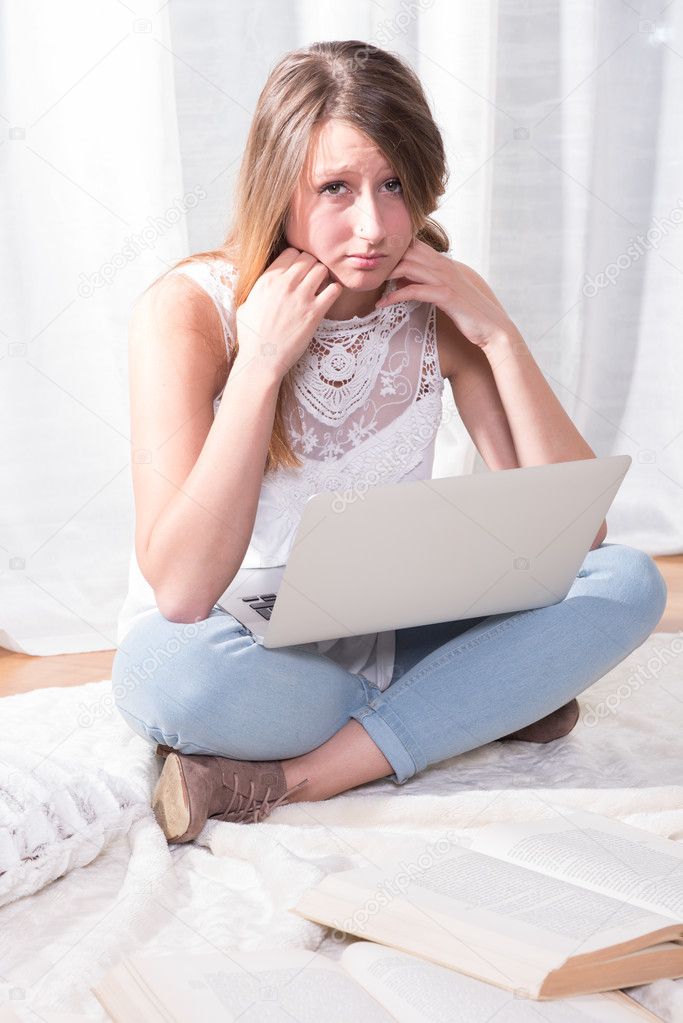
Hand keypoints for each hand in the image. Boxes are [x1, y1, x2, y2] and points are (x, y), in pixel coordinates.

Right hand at [234, 248, 342, 381]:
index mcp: (267, 279)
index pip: (291, 252)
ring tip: (320, 287)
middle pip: (308, 258)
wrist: (261, 359)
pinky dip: (334, 291)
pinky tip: (328, 298)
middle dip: (312, 266)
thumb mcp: (245, 305)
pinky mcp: (314, 313)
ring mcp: (301, 297)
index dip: (297, 260)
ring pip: (322, 269)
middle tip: (312, 279)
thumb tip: (262, 283)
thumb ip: (257, 290)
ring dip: (323, 276)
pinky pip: (334, 290)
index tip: (298, 271)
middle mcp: (285, 284)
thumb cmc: (251, 336)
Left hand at [376, 238, 515, 348]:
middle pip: (407, 250)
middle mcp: (444, 265)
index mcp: (444, 262)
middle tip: (366, 273)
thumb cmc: (468, 312)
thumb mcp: (445, 292)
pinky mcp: (445, 295)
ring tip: (370, 285)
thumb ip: (426, 282)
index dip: (394, 249)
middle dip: (385, 260)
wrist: (492, 328)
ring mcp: (445, 278)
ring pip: (408, 266)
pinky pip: (413, 290)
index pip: (414, 243)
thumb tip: (402, 280)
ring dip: (386, 275)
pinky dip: (394, 296)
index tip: (375, 261)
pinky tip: (382, 304)